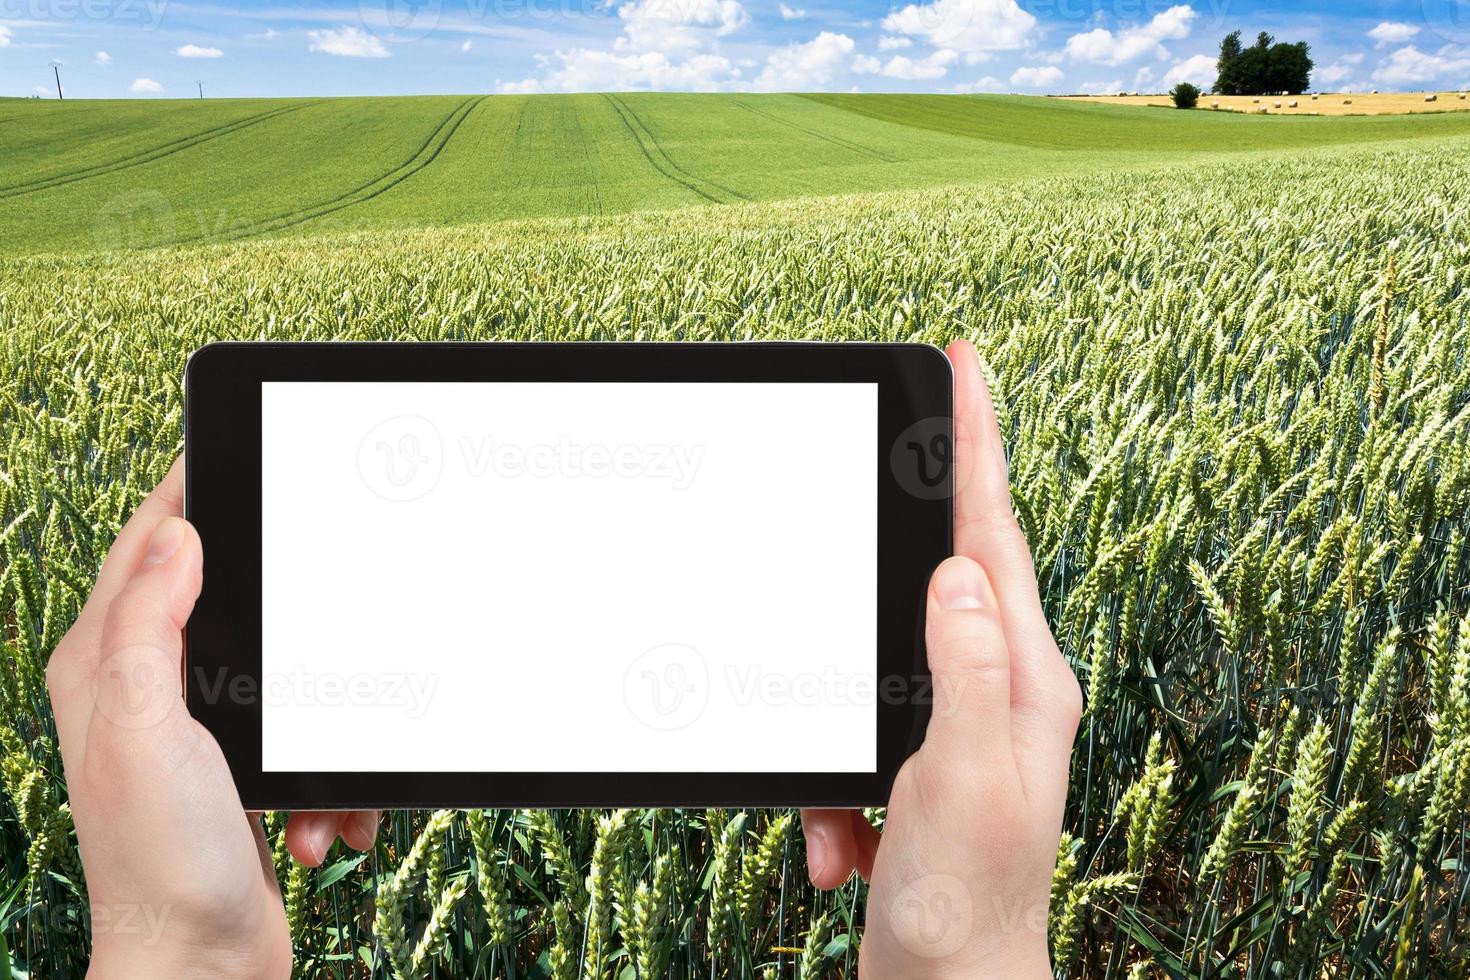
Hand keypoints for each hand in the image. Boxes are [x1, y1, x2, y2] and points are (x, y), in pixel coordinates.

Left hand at [45, 458, 379, 977]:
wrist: (203, 966)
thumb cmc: (161, 862)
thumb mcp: (144, 725)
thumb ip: (149, 623)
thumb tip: (178, 535)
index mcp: (105, 667)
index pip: (142, 548)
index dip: (184, 492)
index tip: (228, 450)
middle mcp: (145, 691)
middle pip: (221, 597)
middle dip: (285, 613)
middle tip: (321, 593)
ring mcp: (198, 732)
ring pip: (283, 671)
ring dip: (320, 723)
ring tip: (315, 787)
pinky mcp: (245, 771)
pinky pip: (309, 739)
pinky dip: (329, 779)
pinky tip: (320, 823)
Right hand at [801, 341, 1081, 976]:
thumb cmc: (967, 904)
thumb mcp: (960, 779)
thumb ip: (964, 670)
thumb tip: (957, 571)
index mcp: (1025, 679)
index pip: (994, 533)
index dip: (979, 443)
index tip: (965, 364)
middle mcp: (1000, 690)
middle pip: (942, 573)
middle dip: (899, 538)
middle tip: (878, 468)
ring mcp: (957, 726)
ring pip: (877, 660)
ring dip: (837, 731)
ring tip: (842, 820)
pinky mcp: (913, 764)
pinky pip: (852, 734)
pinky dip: (827, 789)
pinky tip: (835, 848)